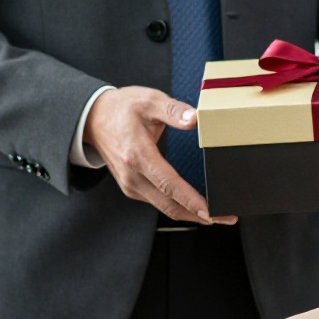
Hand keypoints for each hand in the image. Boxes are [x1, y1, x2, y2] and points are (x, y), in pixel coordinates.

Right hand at [84, 86, 235, 224]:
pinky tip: (193, 207)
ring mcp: (130, 184)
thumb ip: (173, 110)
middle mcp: (132, 175)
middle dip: (199, 215)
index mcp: (138, 154)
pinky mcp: (131, 187)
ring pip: (164, 207)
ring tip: (216, 215)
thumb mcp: (148, 100)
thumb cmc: (121, 108)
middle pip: (169, 205)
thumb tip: (194, 119)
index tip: (210, 212)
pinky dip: (177, 207)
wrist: (93, 118)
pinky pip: (157, 202)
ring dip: (190, 214)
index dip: (191, 201)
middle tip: (225, 218)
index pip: (168, 184)